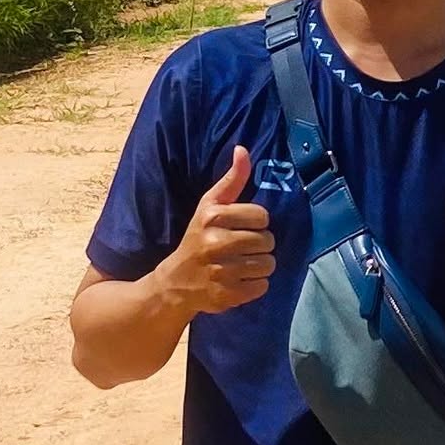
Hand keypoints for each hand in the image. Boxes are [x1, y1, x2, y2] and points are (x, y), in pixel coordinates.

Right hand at [158, 147, 274, 316]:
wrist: (176, 282)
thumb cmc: (198, 237)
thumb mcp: (209, 205)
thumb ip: (231, 179)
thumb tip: (243, 149)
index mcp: (212, 217)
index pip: (262, 216)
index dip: (258, 222)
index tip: (244, 227)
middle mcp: (215, 244)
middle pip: (267, 241)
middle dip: (261, 244)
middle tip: (244, 248)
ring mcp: (220, 272)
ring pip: (268, 264)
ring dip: (261, 265)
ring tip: (244, 264)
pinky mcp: (225, 296)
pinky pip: (262, 287)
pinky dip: (256, 285)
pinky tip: (241, 280)